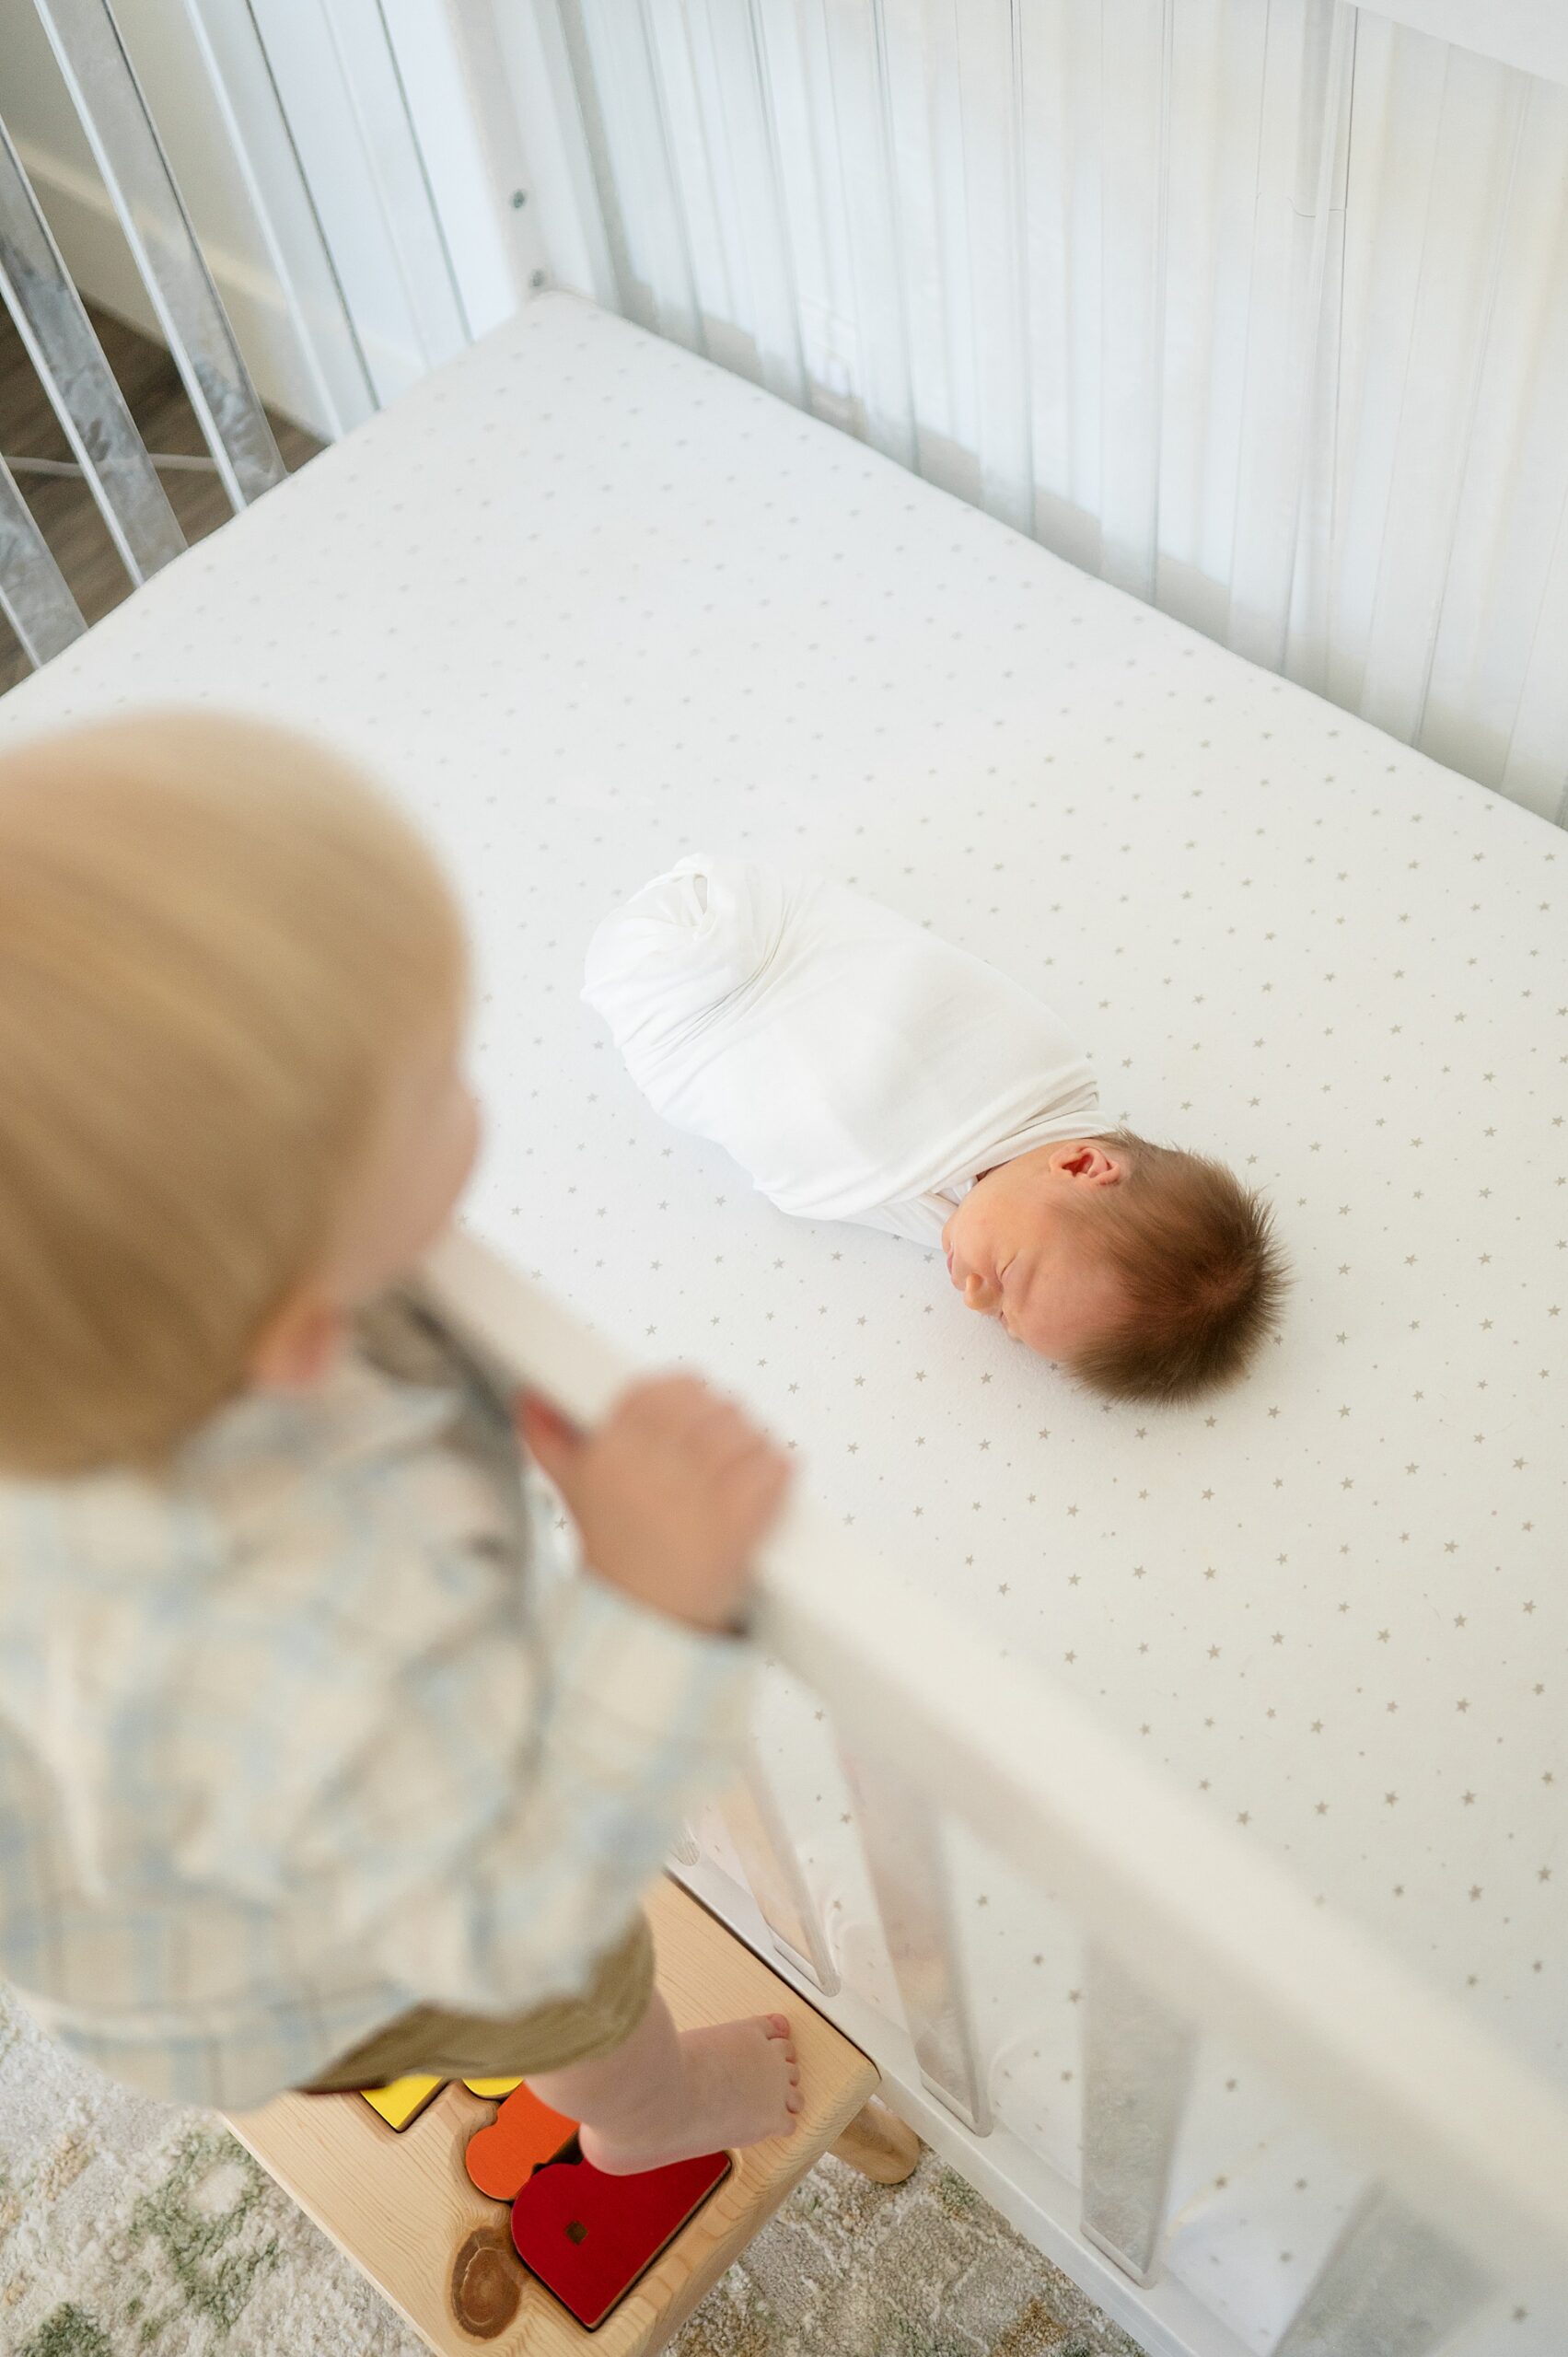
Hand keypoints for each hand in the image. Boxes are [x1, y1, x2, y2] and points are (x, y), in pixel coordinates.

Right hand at [518, 1376, 789, 1631]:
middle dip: (724, 1424)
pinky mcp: (737, 1522)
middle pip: (714, 1406)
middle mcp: (651, 1465)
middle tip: (721, 1451)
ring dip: (752, 1448)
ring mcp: (696, 1493)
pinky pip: (774, 1466)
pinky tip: (763, 1490)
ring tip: (741, 1472)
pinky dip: (777, 1474)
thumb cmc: (613, 1563)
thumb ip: (549, 1439)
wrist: (639, 1627)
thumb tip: (531, 1399)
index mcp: (611, 1451)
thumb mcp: (571, 1493)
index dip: (689, 1397)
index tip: (695, 1413)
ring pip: (747, 1432)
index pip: (664, 1388)